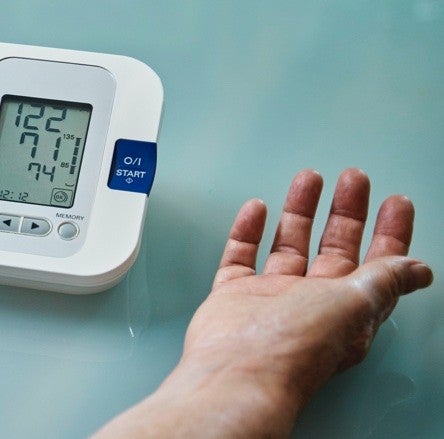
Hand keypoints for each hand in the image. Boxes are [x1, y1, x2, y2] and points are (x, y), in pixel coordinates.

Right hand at [95, 169, 432, 437]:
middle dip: (347, 212)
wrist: (237, 368)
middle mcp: (311, 305)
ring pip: (289, 245)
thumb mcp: (356, 303)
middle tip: (354, 180)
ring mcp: (271, 300)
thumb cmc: (296, 347)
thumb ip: (385, 278)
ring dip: (301, 211)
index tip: (395, 204)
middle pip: (335, 249)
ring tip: (310, 179)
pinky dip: (248, 231)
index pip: (378, 265)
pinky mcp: (234, 297)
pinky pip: (241, 257)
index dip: (390, 233)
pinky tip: (257, 210)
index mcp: (348, 310)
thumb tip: (419, 270)